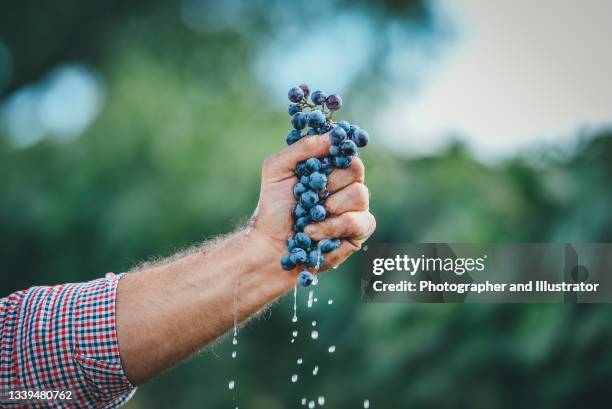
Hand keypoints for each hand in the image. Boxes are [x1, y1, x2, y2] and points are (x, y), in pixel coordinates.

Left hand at [252, 133, 375, 274]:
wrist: (271, 244)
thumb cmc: (274, 206)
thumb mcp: (277, 169)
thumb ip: (303, 148)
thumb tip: (333, 136)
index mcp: (330, 167)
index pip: (346, 149)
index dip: (338, 152)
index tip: (321, 162)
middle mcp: (347, 184)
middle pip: (355, 169)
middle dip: (329, 182)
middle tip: (310, 194)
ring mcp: (356, 207)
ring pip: (359, 195)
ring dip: (329, 208)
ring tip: (308, 218)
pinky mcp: (359, 230)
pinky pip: (359, 222)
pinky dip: (333, 227)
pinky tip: (313, 233)